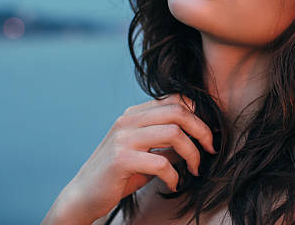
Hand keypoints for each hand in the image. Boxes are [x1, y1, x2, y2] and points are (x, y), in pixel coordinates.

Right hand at [43, 94, 215, 223]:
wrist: (82, 196)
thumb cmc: (119, 175)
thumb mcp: (146, 152)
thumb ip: (169, 141)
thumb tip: (202, 137)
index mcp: (134, 114)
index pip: (174, 99)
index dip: (198, 113)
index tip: (207, 133)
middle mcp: (128, 120)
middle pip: (178, 112)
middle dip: (202, 130)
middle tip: (211, 148)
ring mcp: (123, 138)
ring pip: (174, 133)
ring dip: (192, 153)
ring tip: (195, 168)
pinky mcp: (121, 159)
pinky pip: (162, 162)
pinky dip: (174, 175)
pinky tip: (174, 183)